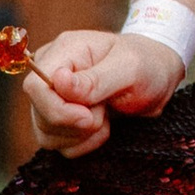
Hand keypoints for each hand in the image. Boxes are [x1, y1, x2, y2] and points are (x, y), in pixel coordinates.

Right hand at [20, 27, 182, 156]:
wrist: (158, 76)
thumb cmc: (147, 64)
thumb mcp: (130, 68)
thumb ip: (95, 79)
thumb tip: (58, 81)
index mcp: (65, 50)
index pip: (35, 86)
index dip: (57, 109)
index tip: (89, 116)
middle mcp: (53, 73)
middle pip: (40, 114)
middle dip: (76, 124)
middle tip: (105, 112)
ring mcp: (54, 97)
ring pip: (45, 133)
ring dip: (80, 136)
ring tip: (106, 116)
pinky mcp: (61, 118)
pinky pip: (58, 144)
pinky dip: (83, 144)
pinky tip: (103, 126)